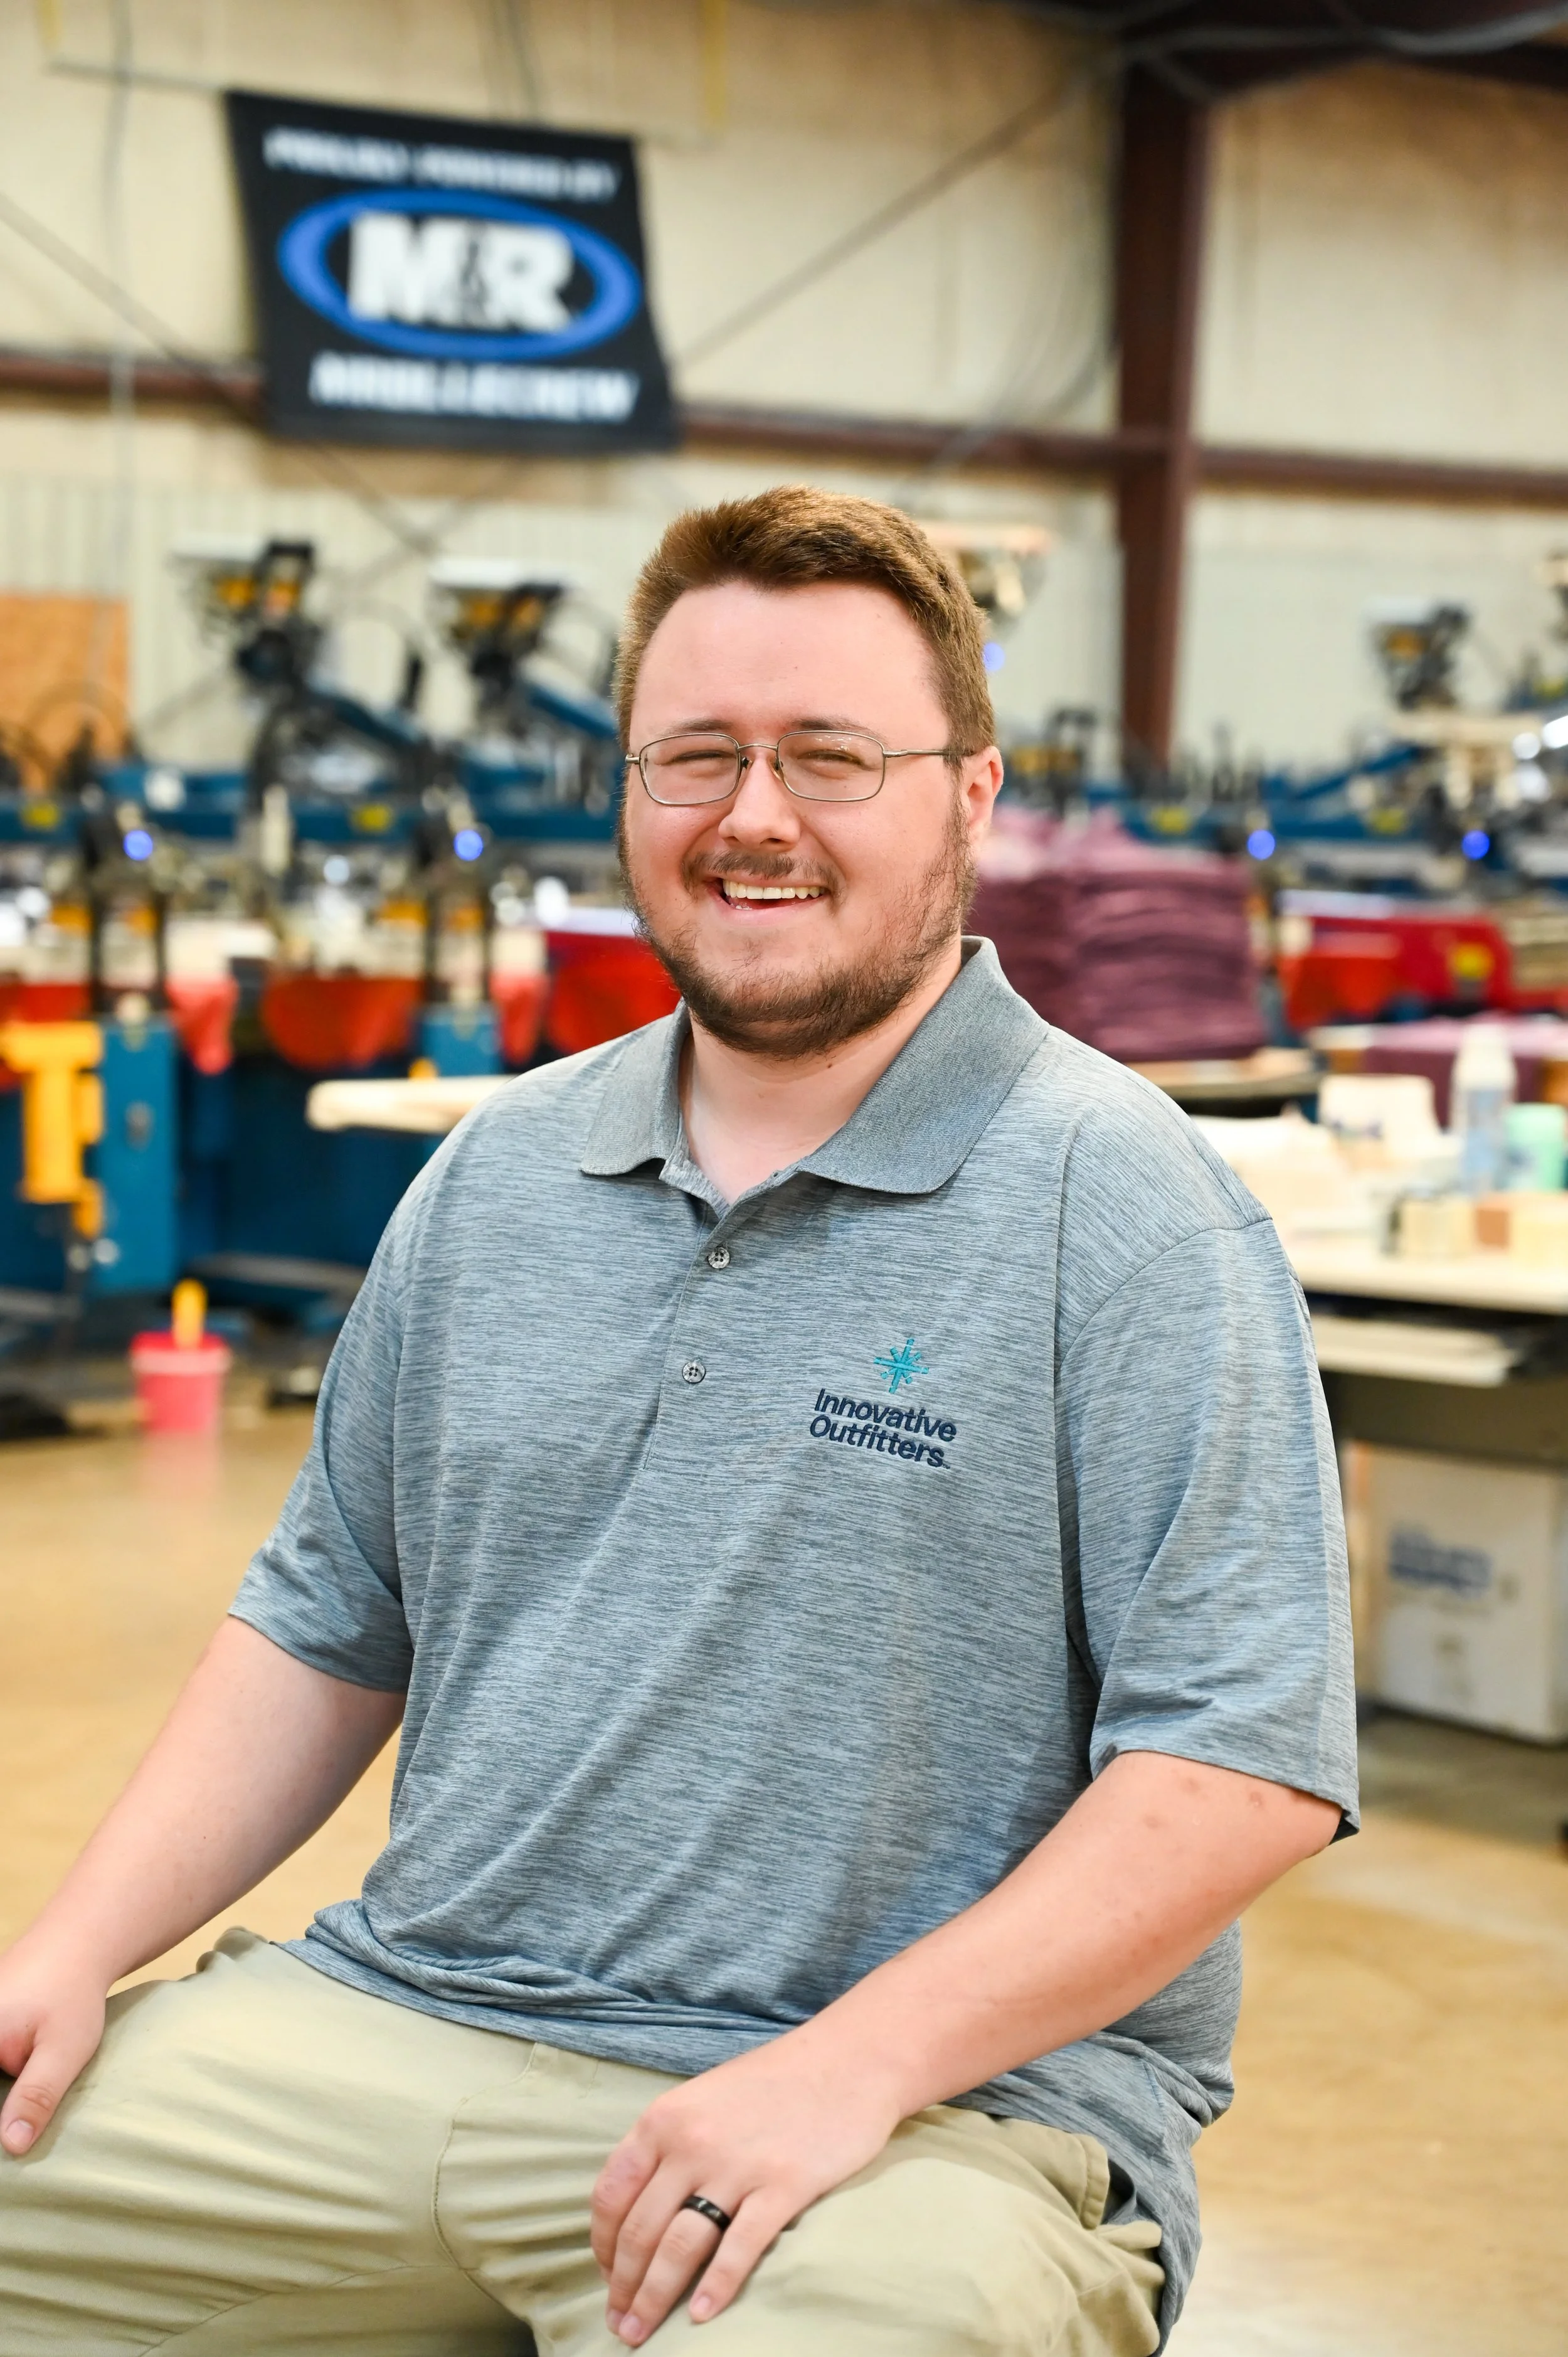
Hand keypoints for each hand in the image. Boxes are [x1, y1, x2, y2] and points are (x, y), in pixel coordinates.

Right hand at [0, 1933, 109, 2155]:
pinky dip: (7, 2073)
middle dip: (7, 2102)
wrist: (77, 1942)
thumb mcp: (64, 2050)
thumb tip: (12, 2146)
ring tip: (33, 2088)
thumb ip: (36, 2097)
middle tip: (29, 2114)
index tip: (22, 2126)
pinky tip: (20, 2078)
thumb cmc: (72, 1993)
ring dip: (8, 2092)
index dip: (5, 2115)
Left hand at [590, 2028, 902, 2344]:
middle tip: (620, 2324)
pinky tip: (700, 2316)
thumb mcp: (704, 2098)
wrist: (848, 2059)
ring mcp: (737, 2165)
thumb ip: (669, 2144)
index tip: (609, 2276)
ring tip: (641, 2333)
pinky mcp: (783, 2186)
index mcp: (665, 2118)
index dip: (603, 2245)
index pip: (611, 2194)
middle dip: (624, 2287)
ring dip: (654, 2298)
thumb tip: (638, 2207)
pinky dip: (716, 2288)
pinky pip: (739, 2248)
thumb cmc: (775, 2081)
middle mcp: (692, 2142)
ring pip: (679, 2247)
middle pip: (640, 2231)